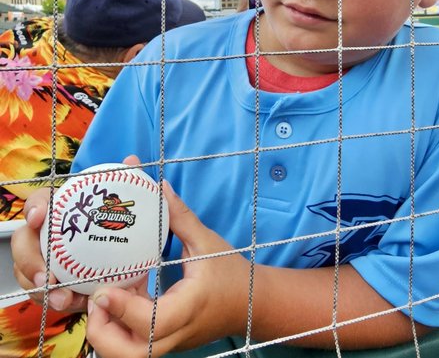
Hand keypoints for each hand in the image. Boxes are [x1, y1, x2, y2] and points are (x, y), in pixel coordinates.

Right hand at [11, 155, 141, 312]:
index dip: (35, 208)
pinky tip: (73, 304)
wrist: (118, 254)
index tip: (40, 217)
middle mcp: (45, 235)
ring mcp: (43, 261)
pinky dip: (57, 300)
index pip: (39, 203)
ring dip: (41, 289)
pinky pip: (44, 295)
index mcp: (59, 210)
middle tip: (48, 277)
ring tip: (63, 298)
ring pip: (28, 274)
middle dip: (29, 261)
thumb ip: (125, 181)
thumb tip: (132, 160)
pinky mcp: (50, 284)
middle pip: (23, 243)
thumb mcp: (121, 203)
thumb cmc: (112, 221)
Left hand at [86, 182, 250, 357]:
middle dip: (103, 334)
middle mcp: (177, 332)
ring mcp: (170, 342)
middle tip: (96, 300)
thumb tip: (159, 187)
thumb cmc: (231, 273)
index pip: (152, 324)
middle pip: (131, 355)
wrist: (252, 304)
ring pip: (129, 355)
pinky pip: (135, 343)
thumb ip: (180, 216)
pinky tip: (122, 294)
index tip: (104, 290)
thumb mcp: (207, 242)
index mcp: (189, 308)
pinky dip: (119, 325)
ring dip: (108, 332)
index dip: (123, 310)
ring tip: (104, 297)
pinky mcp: (166, 341)